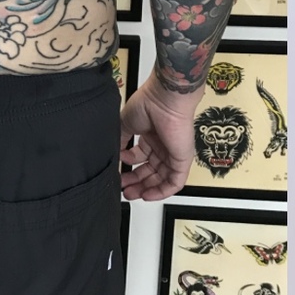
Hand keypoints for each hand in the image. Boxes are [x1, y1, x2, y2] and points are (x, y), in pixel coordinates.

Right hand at [120, 70, 201, 200]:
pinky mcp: (182, 160)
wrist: (164, 99)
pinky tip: (147, 195)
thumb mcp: (125, 123)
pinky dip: (161, 191)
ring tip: (131, 194)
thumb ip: (119, 139)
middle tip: (123, 189)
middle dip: (135, 182)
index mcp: (150, 136)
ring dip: (145, 188)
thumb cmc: (148, 104)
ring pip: (160, 179)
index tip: (117, 171)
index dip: (128, 166)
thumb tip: (113, 151)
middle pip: (149, 171)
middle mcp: (162, 146)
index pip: (140, 158)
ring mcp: (173, 153)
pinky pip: (174, 182)